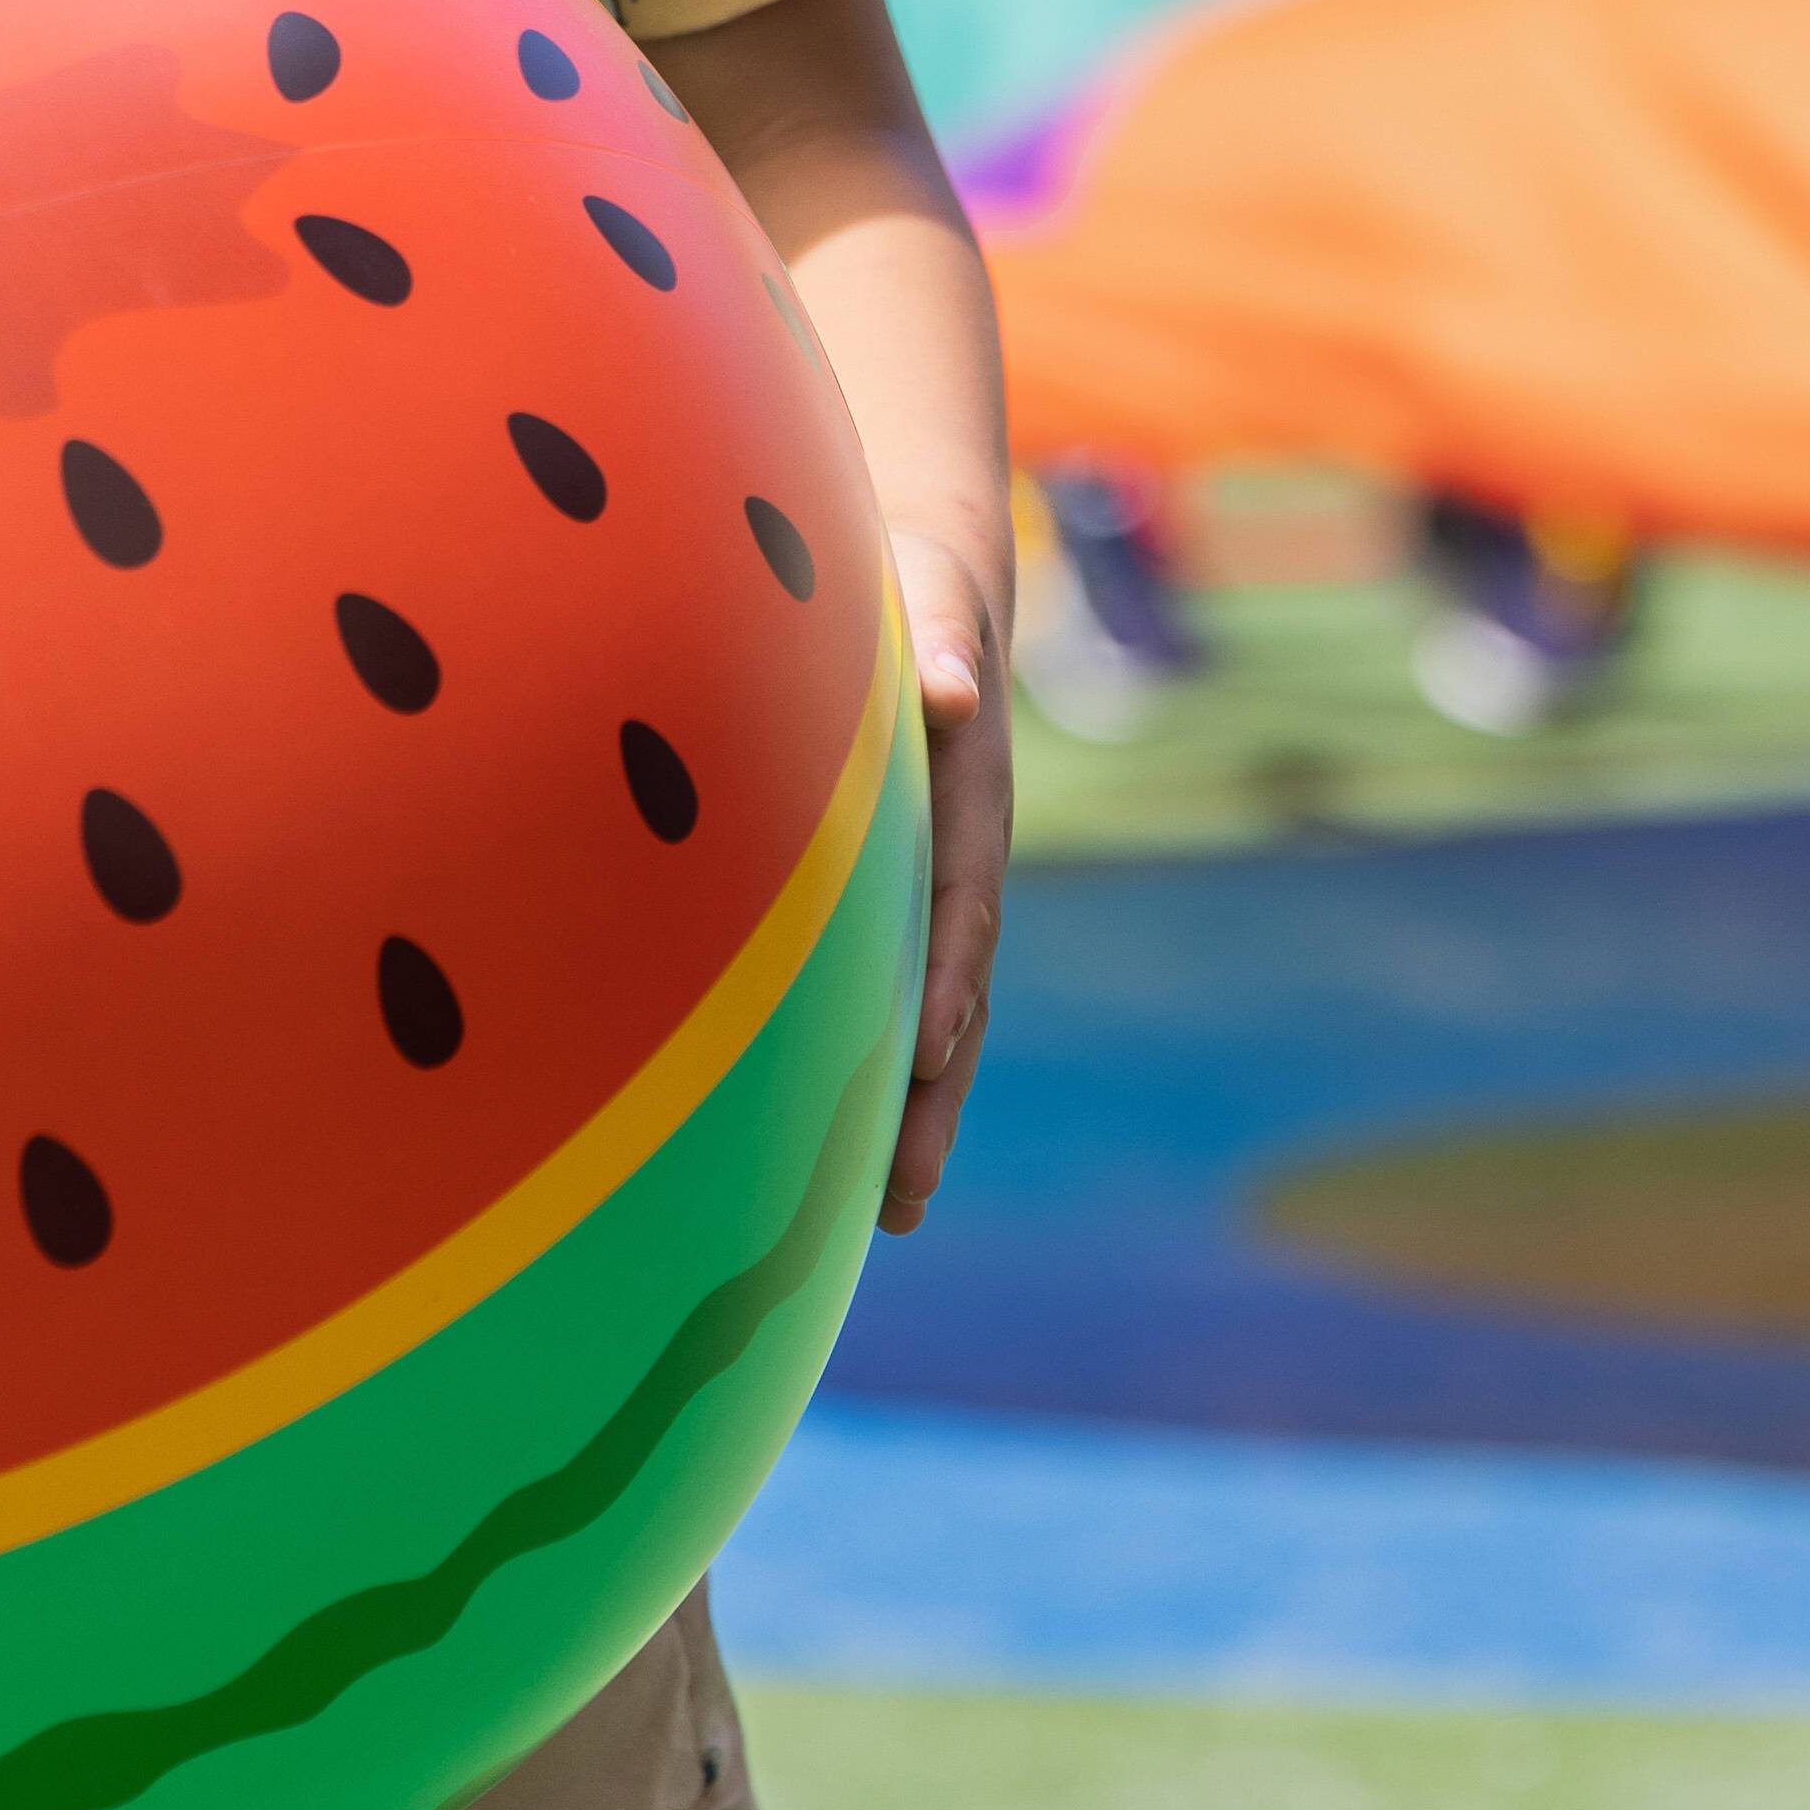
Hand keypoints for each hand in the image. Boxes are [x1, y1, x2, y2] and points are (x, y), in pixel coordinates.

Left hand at [874, 519, 1010, 1234]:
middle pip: (956, 997)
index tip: (926, 1051)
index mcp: (968, 803)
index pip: (960, 904)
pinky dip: (880, 1072)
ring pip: (932, 1017)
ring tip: (891, 1214)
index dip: (946, 978)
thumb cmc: (914, 598)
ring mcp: (936, 896)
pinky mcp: (901, 908)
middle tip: (902, 1200)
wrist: (938, 595)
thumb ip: (940, 649)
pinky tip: (842, 1148)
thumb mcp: (929, 602)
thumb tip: (951, 689)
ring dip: (915, 1112)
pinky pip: (894, 999)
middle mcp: (962, 867)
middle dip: (932, 1099)